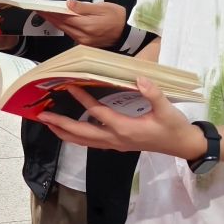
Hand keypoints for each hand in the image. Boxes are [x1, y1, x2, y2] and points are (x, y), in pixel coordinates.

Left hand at [38, 80, 202, 159]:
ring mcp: (115, 144)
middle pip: (81, 133)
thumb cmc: (174, 127)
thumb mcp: (166, 109)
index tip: (68, 86)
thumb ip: (153, 93)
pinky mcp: (117, 144)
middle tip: (41, 115)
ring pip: (83, 141)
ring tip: (48, 123)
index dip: (82, 98)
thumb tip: (139, 78)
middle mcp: (115, 139)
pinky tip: (68, 130)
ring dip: (64, 133)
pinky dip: (76, 136)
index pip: (97, 112)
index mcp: (125, 129)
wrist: (182, 145)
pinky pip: (90, 142)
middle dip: (60, 124)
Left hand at [45, 0, 127, 48]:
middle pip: (62, 26)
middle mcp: (83, 36)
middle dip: (50, 17)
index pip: (64, 18)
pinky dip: (64, 27)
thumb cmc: (116, 17)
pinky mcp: (85, 44)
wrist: (127, 33)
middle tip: (40, 10)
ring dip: (56, 22)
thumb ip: (83, 7)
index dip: (51, 12)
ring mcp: (83, 42)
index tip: (41, 8)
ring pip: (65, 31)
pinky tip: (59, 21)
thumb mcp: (102, 7)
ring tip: (47, 14)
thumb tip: (68, 3)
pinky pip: (71, 34)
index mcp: (87, 26)